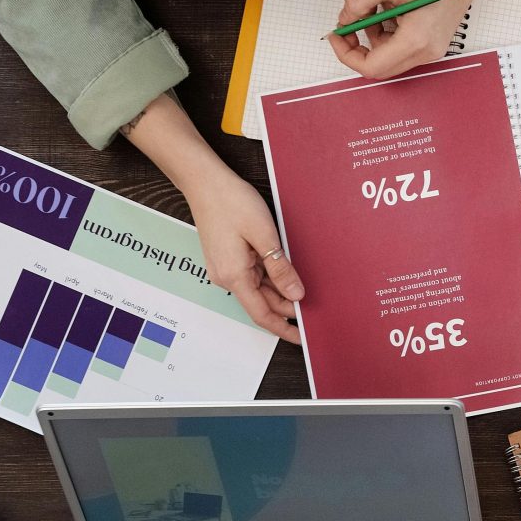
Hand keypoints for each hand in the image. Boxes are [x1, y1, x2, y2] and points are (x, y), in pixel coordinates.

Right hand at [185, 163, 303, 342]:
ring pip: (259, 287)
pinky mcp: (228, 257)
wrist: (204, 182)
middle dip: (288, 307)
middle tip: (315, 311)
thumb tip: (295, 295)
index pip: (263, 314)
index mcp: (234, 276)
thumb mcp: (264, 235)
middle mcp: (227, 277)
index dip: (284, 328)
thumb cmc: (230, 202)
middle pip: (263, 302)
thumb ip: (280, 268)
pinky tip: (287, 271)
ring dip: (281, 289)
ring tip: (306, 289)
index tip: (302, 338)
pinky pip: (253, 274)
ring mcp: (226, 267)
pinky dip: (272, 276)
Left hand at [328, 0, 487, 79]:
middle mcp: (425, 52)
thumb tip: (345, 18)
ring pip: (390, 54)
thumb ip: (358, 2)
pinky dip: (388, 27)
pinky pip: (402, 44)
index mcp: (415, 41)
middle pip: (380, 66)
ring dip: (373, 32)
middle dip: (359, 46)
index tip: (338, 34)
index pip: (370, 67)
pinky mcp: (433, 41)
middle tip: (349, 23)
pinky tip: (388, 2)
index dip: (346, 53)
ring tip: (373, 2)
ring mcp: (431, 48)